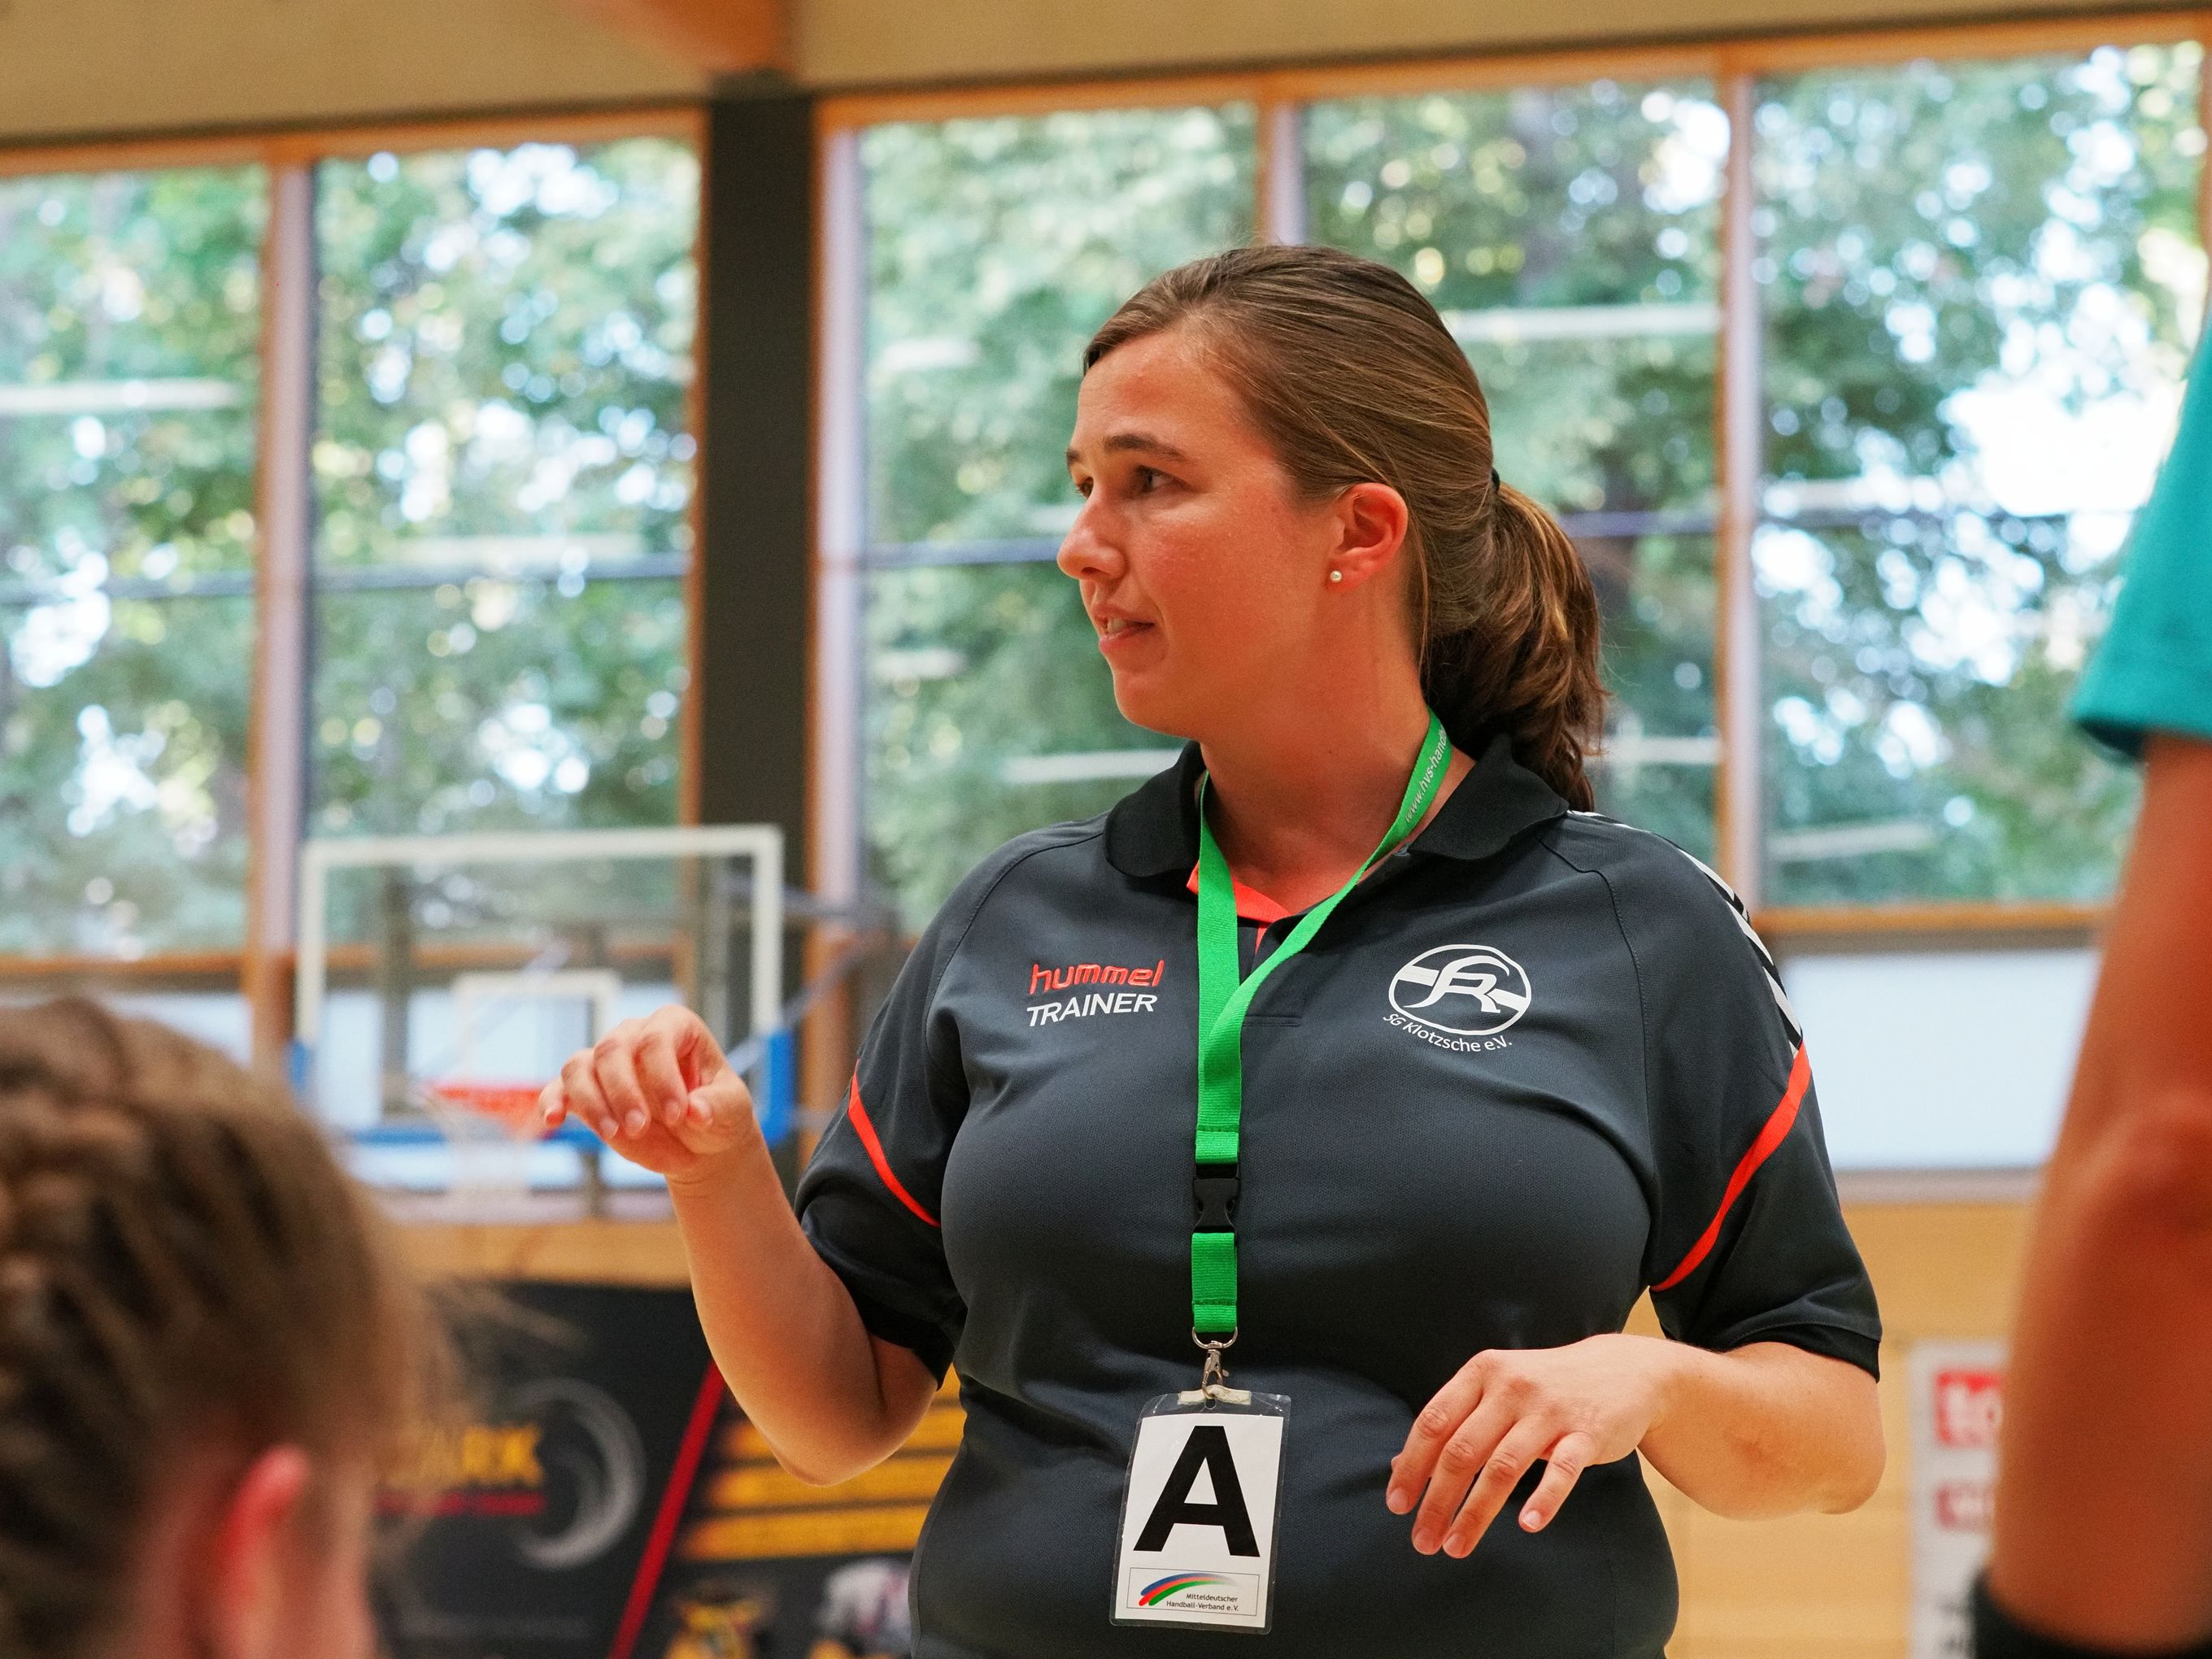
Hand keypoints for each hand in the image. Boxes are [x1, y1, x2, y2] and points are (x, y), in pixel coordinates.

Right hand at [539, 1005, 759, 1184]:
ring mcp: (605, 1061)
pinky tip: (553, 1121)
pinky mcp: (585, 1090)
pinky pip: (558, 1090)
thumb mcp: (732, 1110)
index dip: (663, 1077)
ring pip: (579, 1067)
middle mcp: (634, 1035)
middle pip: (612, 1049)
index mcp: (675, 1026)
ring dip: (592, 1102)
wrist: (699, 1141)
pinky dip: (552, 1103)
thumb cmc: (716, 1113)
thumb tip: (695, 1111)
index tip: (679, 1115)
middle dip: (624, 1091)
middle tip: (640, 1128)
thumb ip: (717, 1107)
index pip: (656, 1039)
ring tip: (613, 1135)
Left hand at [1386, 1334, 1679, 1556]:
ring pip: (1503, 1466)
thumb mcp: (1495, 1390)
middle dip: (1437, 1500)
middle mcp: (1511, 1387)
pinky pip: (1561, 1470)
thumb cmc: (1545, 1387)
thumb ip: (1453, 1422)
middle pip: (1462, 1450)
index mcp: (1481, 1373)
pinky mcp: (1587, 1432)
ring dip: (1476, 1512)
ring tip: (1456, 1545)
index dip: (1412, 1465)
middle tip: (1422, 1539)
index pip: (1434, 1422)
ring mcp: (1550, 1409)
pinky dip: (1544, 1498)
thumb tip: (1400, 1464)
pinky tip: (1527, 1525)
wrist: (1623, 1370)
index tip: (1398, 1505)